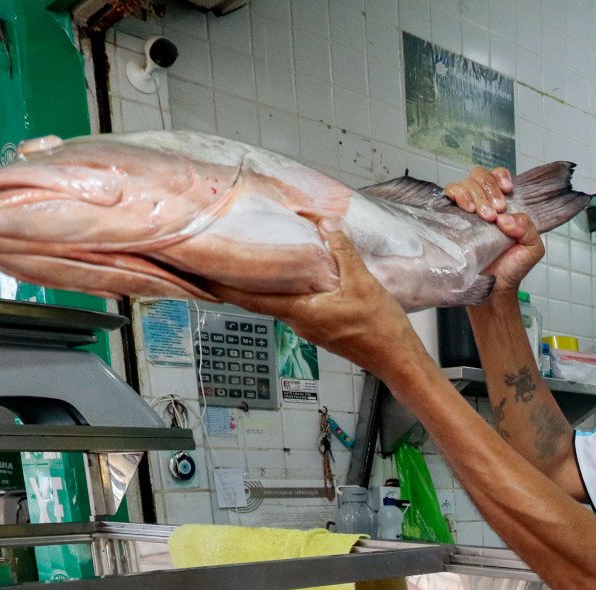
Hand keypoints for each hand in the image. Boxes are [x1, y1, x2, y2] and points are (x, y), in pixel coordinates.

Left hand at [206, 226, 421, 373]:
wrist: (398, 360)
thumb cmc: (381, 329)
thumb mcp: (363, 282)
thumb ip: (341, 251)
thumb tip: (325, 223)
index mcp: (301, 311)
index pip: (250, 298)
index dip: (220, 286)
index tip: (197, 275)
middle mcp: (298, 322)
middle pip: (258, 299)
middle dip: (236, 281)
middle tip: (217, 260)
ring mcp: (309, 327)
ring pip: (277, 301)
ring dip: (263, 283)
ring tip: (251, 260)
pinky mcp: (321, 327)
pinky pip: (295, 305)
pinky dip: (286, 289)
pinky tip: (292, 275)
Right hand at [444, 166, 542, 293]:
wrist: (493, 289)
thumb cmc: (511, 269)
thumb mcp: (532, 248)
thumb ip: (528, 227)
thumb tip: (505, 218)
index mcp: (503, 206)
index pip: (497, 176)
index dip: (500, 177)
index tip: (507, 191)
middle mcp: (484, 204)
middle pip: (480, 175)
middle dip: (489, 189)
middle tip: (496, 212)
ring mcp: (466, 210)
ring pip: (466, 182)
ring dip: (476, 194)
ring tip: (483, 216)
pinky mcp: (451, 218)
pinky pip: (450, 194)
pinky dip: (458, 195)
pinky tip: (466, 209)